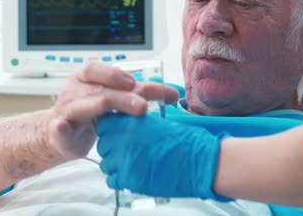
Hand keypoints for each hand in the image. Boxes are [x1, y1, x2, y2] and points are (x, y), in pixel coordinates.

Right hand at [47, 61, 179, 160]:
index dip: (114, 74)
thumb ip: (138, 92)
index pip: (97, 69)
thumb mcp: (114, 97)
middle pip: (98, 90)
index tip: (134, 82)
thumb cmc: (92, 111)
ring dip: (100, 108)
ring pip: (82, 106)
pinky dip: (60, 127)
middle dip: (122, 97)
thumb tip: (174, 95)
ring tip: (116, 110)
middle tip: (143, 106)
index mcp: (86, 77)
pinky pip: (58, 128)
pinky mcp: (58, 131)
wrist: (63, 133)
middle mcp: (74, 90)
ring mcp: (65, 110)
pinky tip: (63, 126)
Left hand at [96, 113, 230, 200]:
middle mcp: (123, 140)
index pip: (104, 124)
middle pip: (103, 144)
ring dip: (116, 164)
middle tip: (129, 151)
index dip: (111, 129)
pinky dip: (120, 179)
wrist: (199, 160)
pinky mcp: (129, 180)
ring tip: (134, 164)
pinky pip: (113, 180)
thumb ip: (137, 124)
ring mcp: (124, 161)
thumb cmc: (185, 140)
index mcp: (130, 122)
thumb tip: (125, 127)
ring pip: (107, 164)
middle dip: (113, 148)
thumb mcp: (158, 123)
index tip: (118, 134)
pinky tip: (134, 174)